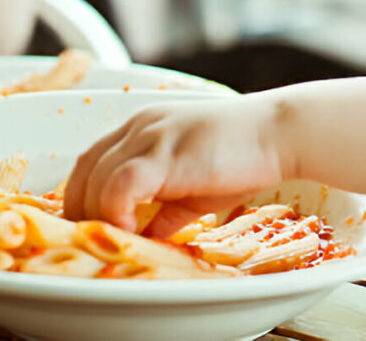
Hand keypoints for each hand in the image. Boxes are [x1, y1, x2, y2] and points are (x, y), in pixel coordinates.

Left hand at [63, 95, 287, 237]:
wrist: (282, 132)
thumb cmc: (247, 156)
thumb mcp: (196, 186)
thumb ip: (165, 208)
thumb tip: (145, 238)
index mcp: (144, 128)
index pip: (91, 161)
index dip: (84, 197)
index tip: (96, 228)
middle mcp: (140, 126)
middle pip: (83, 171)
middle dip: (83, 211)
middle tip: (103, 240)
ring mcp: (151, 136)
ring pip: (95, 180)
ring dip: (100, 215)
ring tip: (122, 238)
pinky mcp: (166, 154)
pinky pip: (120, 185)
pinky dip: (117, 212)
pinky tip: (135, 229)